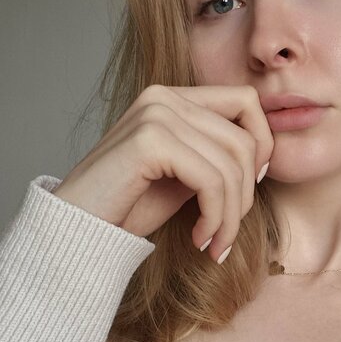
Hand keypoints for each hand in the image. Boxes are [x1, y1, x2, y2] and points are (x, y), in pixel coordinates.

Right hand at [52, 84, 273, 261]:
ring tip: (214, 244)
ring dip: (230, 217)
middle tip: (225, 235)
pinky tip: (200, 241)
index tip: (247, 191)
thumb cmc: (127, 207)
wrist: (77, 230)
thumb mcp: (183, 176)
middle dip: (245, 197)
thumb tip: (262, 157)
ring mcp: (155, 114)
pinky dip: (215, 218)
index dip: (262, 146)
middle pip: (244, 140)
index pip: (247, 102)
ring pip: (232, 166)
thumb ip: (214, 156)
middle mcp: (163, 96)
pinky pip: (212, 181)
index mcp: (172, 97)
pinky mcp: (150, 141)